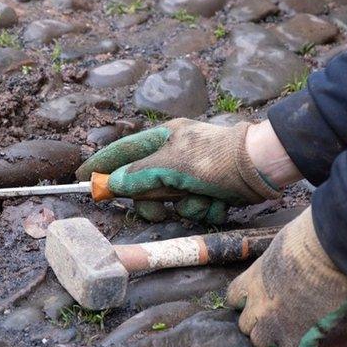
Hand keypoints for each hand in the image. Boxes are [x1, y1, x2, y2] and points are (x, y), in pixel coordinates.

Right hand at [76, 119, 280, 223]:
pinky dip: (205, 209)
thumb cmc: (216, 159)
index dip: (100, 164)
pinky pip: (193, 207)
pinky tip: (219, 201)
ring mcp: (193, 173)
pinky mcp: (209, 190)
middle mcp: (175, 154)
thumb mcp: (172, 166)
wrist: (264, 168)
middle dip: (156, 201)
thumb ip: (138, 176)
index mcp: (164, 137)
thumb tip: (111, 184)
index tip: (81, 177)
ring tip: (204, 198)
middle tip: (161, 208)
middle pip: (145, 185)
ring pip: (171, 201)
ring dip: (187, 206)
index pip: (122, 151)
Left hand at [226, 207, 346, 346]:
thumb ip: (280, 261)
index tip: (252, 304)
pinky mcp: (297, 339)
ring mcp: (275, 324)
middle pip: (246, 325)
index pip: (233, 298)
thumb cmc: (308, 237)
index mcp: (251, 279)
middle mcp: (256, 305)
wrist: (326, 250)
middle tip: (276, 325)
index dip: (244, 304)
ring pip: (262, 344)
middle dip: (258, 326)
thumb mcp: (282, 246)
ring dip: (273, 346)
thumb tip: (292, 258)